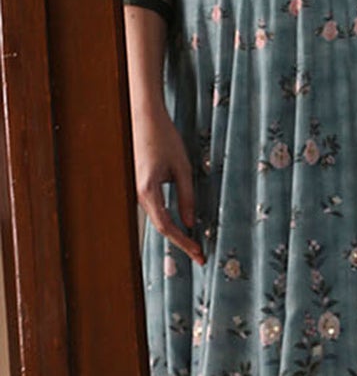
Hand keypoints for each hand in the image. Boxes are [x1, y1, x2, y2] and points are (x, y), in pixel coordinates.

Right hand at [132, 105, 203, 263]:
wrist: (143, 118)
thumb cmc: (164, 139)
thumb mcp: (182, 168)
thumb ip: (187, 197)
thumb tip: (190, 223)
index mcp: (148, 191)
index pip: (167, 226)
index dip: (184, 243)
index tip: (199, 254)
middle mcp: (139, 194)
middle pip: (161, 227)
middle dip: (181, 243)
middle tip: (200, 257)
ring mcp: (137, 191)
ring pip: (158, 219)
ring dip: (176, 233)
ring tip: (194, 246)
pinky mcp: (140, 186)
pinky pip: (155, 209)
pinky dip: (169, 221)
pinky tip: (182, 227)